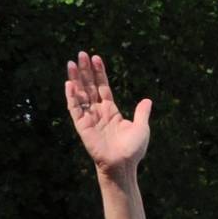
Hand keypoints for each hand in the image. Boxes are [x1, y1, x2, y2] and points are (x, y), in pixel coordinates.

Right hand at [63, 52, 151, 174]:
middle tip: (81, 54)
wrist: (123, 164)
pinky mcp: (82, 125)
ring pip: (80, 94)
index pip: (103, 87)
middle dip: (85, 70)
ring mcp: (89, 117)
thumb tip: (147, 100)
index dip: (99, 73)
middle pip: (90, 86)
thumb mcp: (141, 128)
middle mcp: (99, 111)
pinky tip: (69, 84)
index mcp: (111, 111)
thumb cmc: (133, 150)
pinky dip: (71, 96)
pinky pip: (75, 108)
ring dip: (75, 78)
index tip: (96, 58)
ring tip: (71, 63)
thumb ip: (142, 113)